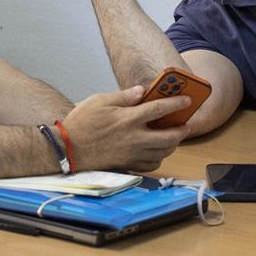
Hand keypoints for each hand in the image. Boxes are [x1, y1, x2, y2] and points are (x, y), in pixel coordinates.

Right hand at [61, 86, 190, 172]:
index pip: (160, 109)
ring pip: (163, 152)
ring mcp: (132, 153)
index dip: (176, 103)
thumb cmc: (81, 122)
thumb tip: (142, 91)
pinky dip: (159, 158)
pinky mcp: (127, 164)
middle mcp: (135, 138)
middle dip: (181, 131)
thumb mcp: (99, 100)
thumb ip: (123, 96)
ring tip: (174, 138)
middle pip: (168, 136)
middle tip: (186, 125)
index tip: (187, 100)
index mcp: (129, 118)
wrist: (68, 148)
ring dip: (173, 145)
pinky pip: (151, 165)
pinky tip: (157, 152)